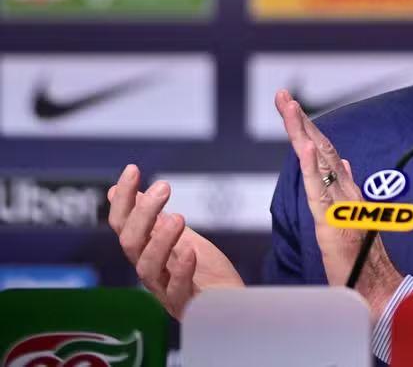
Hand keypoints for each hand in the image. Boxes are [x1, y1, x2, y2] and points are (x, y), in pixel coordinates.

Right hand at [107, 164, 244, 319]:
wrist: (232, 304)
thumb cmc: (203, 273)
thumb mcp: (178, 238)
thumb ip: (151, 219)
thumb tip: (117, 191)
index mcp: (146, 252)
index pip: (124, 225)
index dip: (125, 199)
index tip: (133, 170)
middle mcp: (151, 271)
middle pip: (131, 244)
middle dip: (143, 213)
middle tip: (164, 187)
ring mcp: (166, 290)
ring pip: (147, 268)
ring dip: (160, 240)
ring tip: (177, 217)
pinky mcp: (188, 305)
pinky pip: (177, 291)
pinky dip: (181, 271)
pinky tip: (191, 252)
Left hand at [274, 89, 402, 321]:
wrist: (379, 289)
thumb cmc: (363, 260)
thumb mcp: (351, 218)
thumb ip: (346, 188)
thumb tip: (341, 161)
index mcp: (347, 191)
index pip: (324, 152)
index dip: (307, 128)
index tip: (291, 107)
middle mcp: (345, 191)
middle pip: (320, 147)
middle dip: (299, 120)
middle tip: (282, 96)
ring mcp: (340, 204)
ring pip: (318, 160)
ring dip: (302, 131)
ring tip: (289, 107)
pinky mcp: (332, 221)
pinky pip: (319, 188)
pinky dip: (310, 165)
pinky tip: (302, 146)